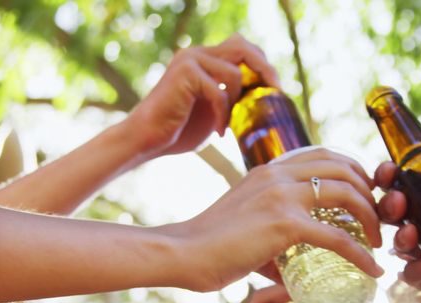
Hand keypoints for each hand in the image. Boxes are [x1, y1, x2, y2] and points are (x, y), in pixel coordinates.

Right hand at [126, 34, 279, 158]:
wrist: (147, 138)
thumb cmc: (178, 129)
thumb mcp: (213, 109)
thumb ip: (232, 96)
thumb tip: (262, 97)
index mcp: (204, 58)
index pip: (242, 47)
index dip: (262, 64)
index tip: (273, 88)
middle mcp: (197, 53)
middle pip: (243, 46)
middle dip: (264, 69)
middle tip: (273, 92)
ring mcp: (190, 60)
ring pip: (235, 73)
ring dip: (236, 104)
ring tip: (225, 125)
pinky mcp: (186, 74)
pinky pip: (220, 92)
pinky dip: (223, 115)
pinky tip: (218, 132)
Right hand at [170, 147, 383, 291]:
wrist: (182, 254)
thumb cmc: (208, 247)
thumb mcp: (245, 226)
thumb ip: (271, 238)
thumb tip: (289, 266)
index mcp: (268, 170)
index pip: (323, 155)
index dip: (353, 172)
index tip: (364, 198)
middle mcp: (278, 175)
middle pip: (343, 167)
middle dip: (370, 191)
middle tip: (377, 220)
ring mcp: (282, 196)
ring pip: (347, 194)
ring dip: (371, 217)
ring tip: (378, 241)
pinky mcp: (284, 225)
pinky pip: (338, 238)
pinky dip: (361, 255)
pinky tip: (372, 270)